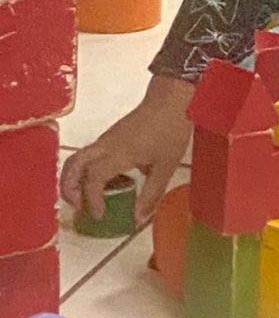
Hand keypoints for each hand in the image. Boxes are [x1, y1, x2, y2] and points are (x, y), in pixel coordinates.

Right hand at [61, 75, 193, 226]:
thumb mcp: (166, 166)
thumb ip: (152, 193)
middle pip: (72, 165)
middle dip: (68, 188)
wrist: (171, 98)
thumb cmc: (170, 130)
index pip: (92, 179)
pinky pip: (89, 154)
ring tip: (85, 198)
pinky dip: (86, 170)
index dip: (92, 200)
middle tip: (77, 207)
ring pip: (77, 158)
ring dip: (74, 179)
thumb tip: (139, 219)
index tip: (99, 215)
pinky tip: (105, 182)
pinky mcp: (111, 135)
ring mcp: (106, 139)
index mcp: (117, 154)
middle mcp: (105, 146)